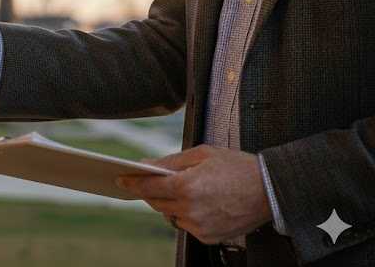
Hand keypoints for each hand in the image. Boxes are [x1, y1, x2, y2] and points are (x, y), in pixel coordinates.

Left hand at [115, 145, 272, 243]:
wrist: (271, 190)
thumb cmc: (239, 168)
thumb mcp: (202, 154)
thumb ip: (170, 161)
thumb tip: (146, 164)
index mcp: (187, 187)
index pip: (148, 186)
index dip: (132, 181)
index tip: (121, 178)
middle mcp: (191, 209)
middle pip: (156, 202)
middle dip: (150, 191)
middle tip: (147, 180)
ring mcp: (199, 226)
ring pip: (170, 214)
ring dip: (170, 203)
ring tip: (182, 190)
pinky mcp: (208, 237)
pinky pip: (187, 225)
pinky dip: (186, 214)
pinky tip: (199, 202)